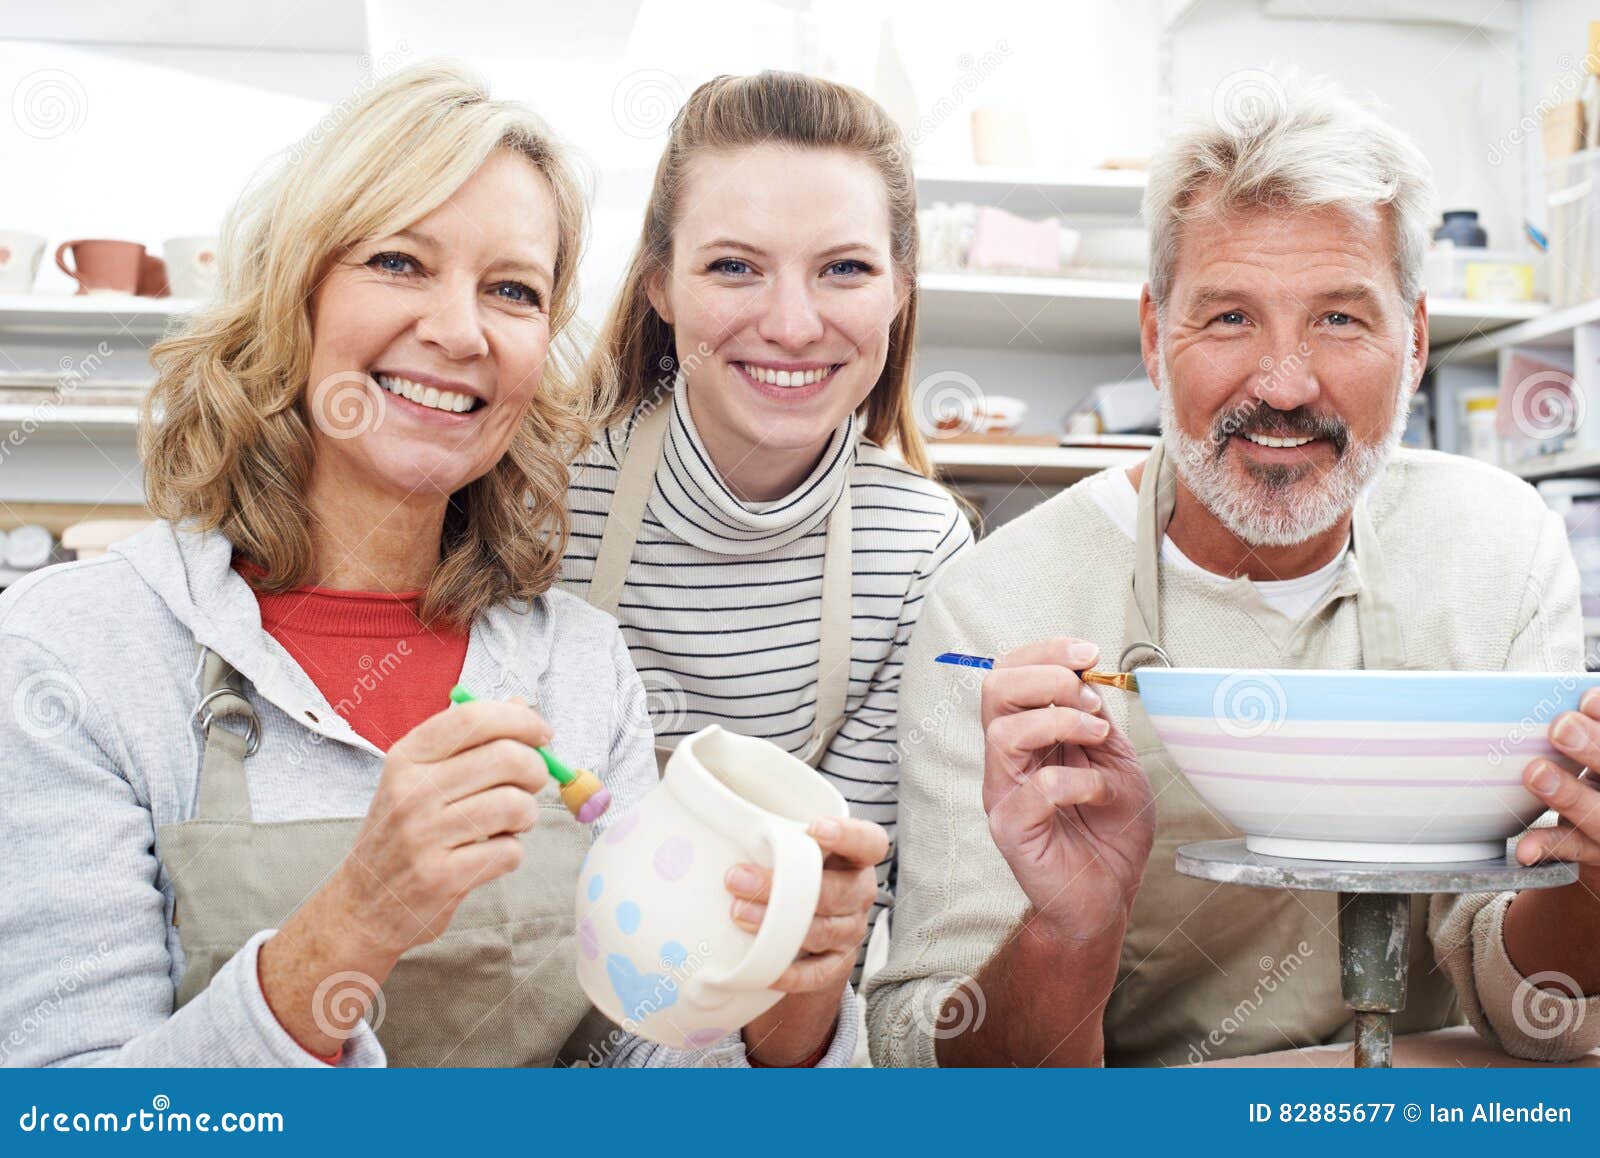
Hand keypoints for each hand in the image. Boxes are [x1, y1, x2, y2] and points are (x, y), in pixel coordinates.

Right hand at [259, 696, 552, 1053]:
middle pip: (505, 757)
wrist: (362, 905)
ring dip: (527, 814)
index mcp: (407, 758)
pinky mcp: (441, 876)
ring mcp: (424, 835)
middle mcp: (412, 791)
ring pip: (514, 804)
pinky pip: (509, 851)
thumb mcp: (421, 778)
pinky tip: (491, 853)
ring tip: (512, 822)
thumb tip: (521, 706)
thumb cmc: (402, 834)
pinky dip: (512, 852)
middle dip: (536, 769)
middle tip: (533, 782)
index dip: (520, 720)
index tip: (542, 733)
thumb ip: (470, 742)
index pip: (472, 718)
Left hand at [728, 816, 887, 1064]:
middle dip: (785, 885)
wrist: (802, 928)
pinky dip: (790, 971)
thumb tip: (700, 788)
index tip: (813, 828)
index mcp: (855, 855)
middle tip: (736, 877)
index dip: (848, 835)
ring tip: (737, 914)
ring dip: (779, 924)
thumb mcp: (787, 844)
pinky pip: (817, 973)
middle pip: (837, 890)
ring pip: (824, 929)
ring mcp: (850, 930)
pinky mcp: (836, 964)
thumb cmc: (789, 869)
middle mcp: (859, 892)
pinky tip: (761, 965)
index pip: (869, 841)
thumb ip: (765, 824)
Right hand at [981, 637, 1153, 942]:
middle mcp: (1007, 759)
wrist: (1108, 896)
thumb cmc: (1108, 832)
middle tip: (1087, 698)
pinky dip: (1076, 780)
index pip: (1011, 672)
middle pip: (995, 689)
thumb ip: (1097, 721)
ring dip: (1061, 722)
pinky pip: (1035, 789)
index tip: (1088, 653)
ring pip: (1004, 733)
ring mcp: (1004, 793)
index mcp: (1028, 735)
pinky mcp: (1012, 829)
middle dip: (1047, 678)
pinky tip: (1099, 792)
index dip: (1044, 651)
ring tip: (1097, 738)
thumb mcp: (1115, 761)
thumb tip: (1087, 676)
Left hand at [1520, 691, 1599, 890]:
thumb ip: (1595, 727)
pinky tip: (1526, 846)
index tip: (1587, 698)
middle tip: (1561, 726)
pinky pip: (1572, 849)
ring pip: (1598, 814)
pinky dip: (1547, 845)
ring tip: (1536, 772)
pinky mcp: (1597, 853)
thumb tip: (1582, 694)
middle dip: (1595, 747)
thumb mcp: (1599, 752)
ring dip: (1567, 794)